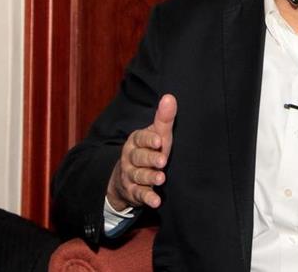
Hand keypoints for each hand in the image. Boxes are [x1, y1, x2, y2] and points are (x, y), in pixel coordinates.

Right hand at [107, 94, 176, 208]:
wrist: (128, 177)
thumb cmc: (149, 150)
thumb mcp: (156, 135)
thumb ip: (164, 118)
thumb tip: (170, 97)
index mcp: (136, 140)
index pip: (140, 138)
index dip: (149, 140)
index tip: (159, 140)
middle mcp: (130, 157)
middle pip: (139, 157)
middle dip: (150, 159)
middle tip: (162, 160)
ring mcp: (130, 175)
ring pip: (139, 175)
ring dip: (149, 177)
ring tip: (161, 178)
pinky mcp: (134, 191)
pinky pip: (140, 194)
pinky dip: (148, 198)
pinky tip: (156, 201)